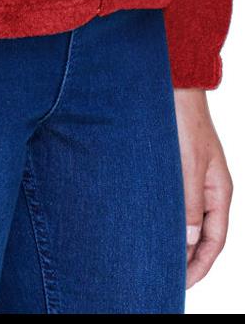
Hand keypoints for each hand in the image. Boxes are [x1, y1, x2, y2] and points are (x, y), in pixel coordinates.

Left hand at [173, 87, 232, 286]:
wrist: (174, 86)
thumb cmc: (183, 120)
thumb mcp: (188, 164)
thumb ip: (190, 203)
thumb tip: (189, 240)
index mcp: (219, 191)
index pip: (215, 241)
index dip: (200, 265)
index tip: (182, 284)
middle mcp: (209, 189)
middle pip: (204, 236)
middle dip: (188, 259)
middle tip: (166, 279)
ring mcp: (195, 180)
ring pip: (190, 221)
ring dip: (177, 241)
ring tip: (156, 259)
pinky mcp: (178, 170)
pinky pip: (177, 204)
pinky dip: (168, 220)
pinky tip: (152, 226)